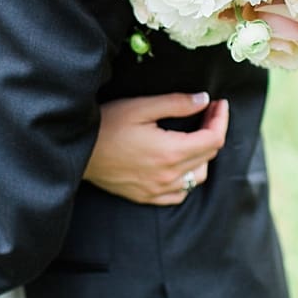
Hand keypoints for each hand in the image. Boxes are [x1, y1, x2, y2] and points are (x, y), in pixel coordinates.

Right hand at [84, 93, 229, 205]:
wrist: (76, 151)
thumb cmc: (106, 125)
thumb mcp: (141, 107)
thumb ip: (176, 104)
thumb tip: (204, 100)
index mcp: (171, 152)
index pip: (214, 139)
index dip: (221, 119)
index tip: (219, 104)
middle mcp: (169, 175)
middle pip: (209, 155)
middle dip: (213, 130)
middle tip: (206, 112)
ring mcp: (158, 189)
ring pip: (198, 176)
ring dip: (202, 155)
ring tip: (194, 136)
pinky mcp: (146, 197)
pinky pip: (180, 193)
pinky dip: (187, 178)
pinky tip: (179, 163)